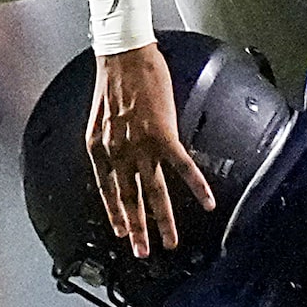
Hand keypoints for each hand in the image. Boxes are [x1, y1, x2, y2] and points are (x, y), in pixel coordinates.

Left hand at [87, 43, 215, 257]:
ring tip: (170, 242)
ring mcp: (140, 146)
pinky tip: (207, 201)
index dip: (115, 214)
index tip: (122, 232)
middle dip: (137, 229)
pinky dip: (196, 186)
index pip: (107, 190)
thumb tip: (120, 157)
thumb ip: (110, 141)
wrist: (123, 55)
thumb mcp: (102, 117)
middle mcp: (117, 152)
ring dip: (162, 220)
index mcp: (99, 149)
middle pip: (129, 198)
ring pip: (153, 191)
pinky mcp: (163, 135)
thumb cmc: (115, 79)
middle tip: (143, 251)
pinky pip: (181, 167)